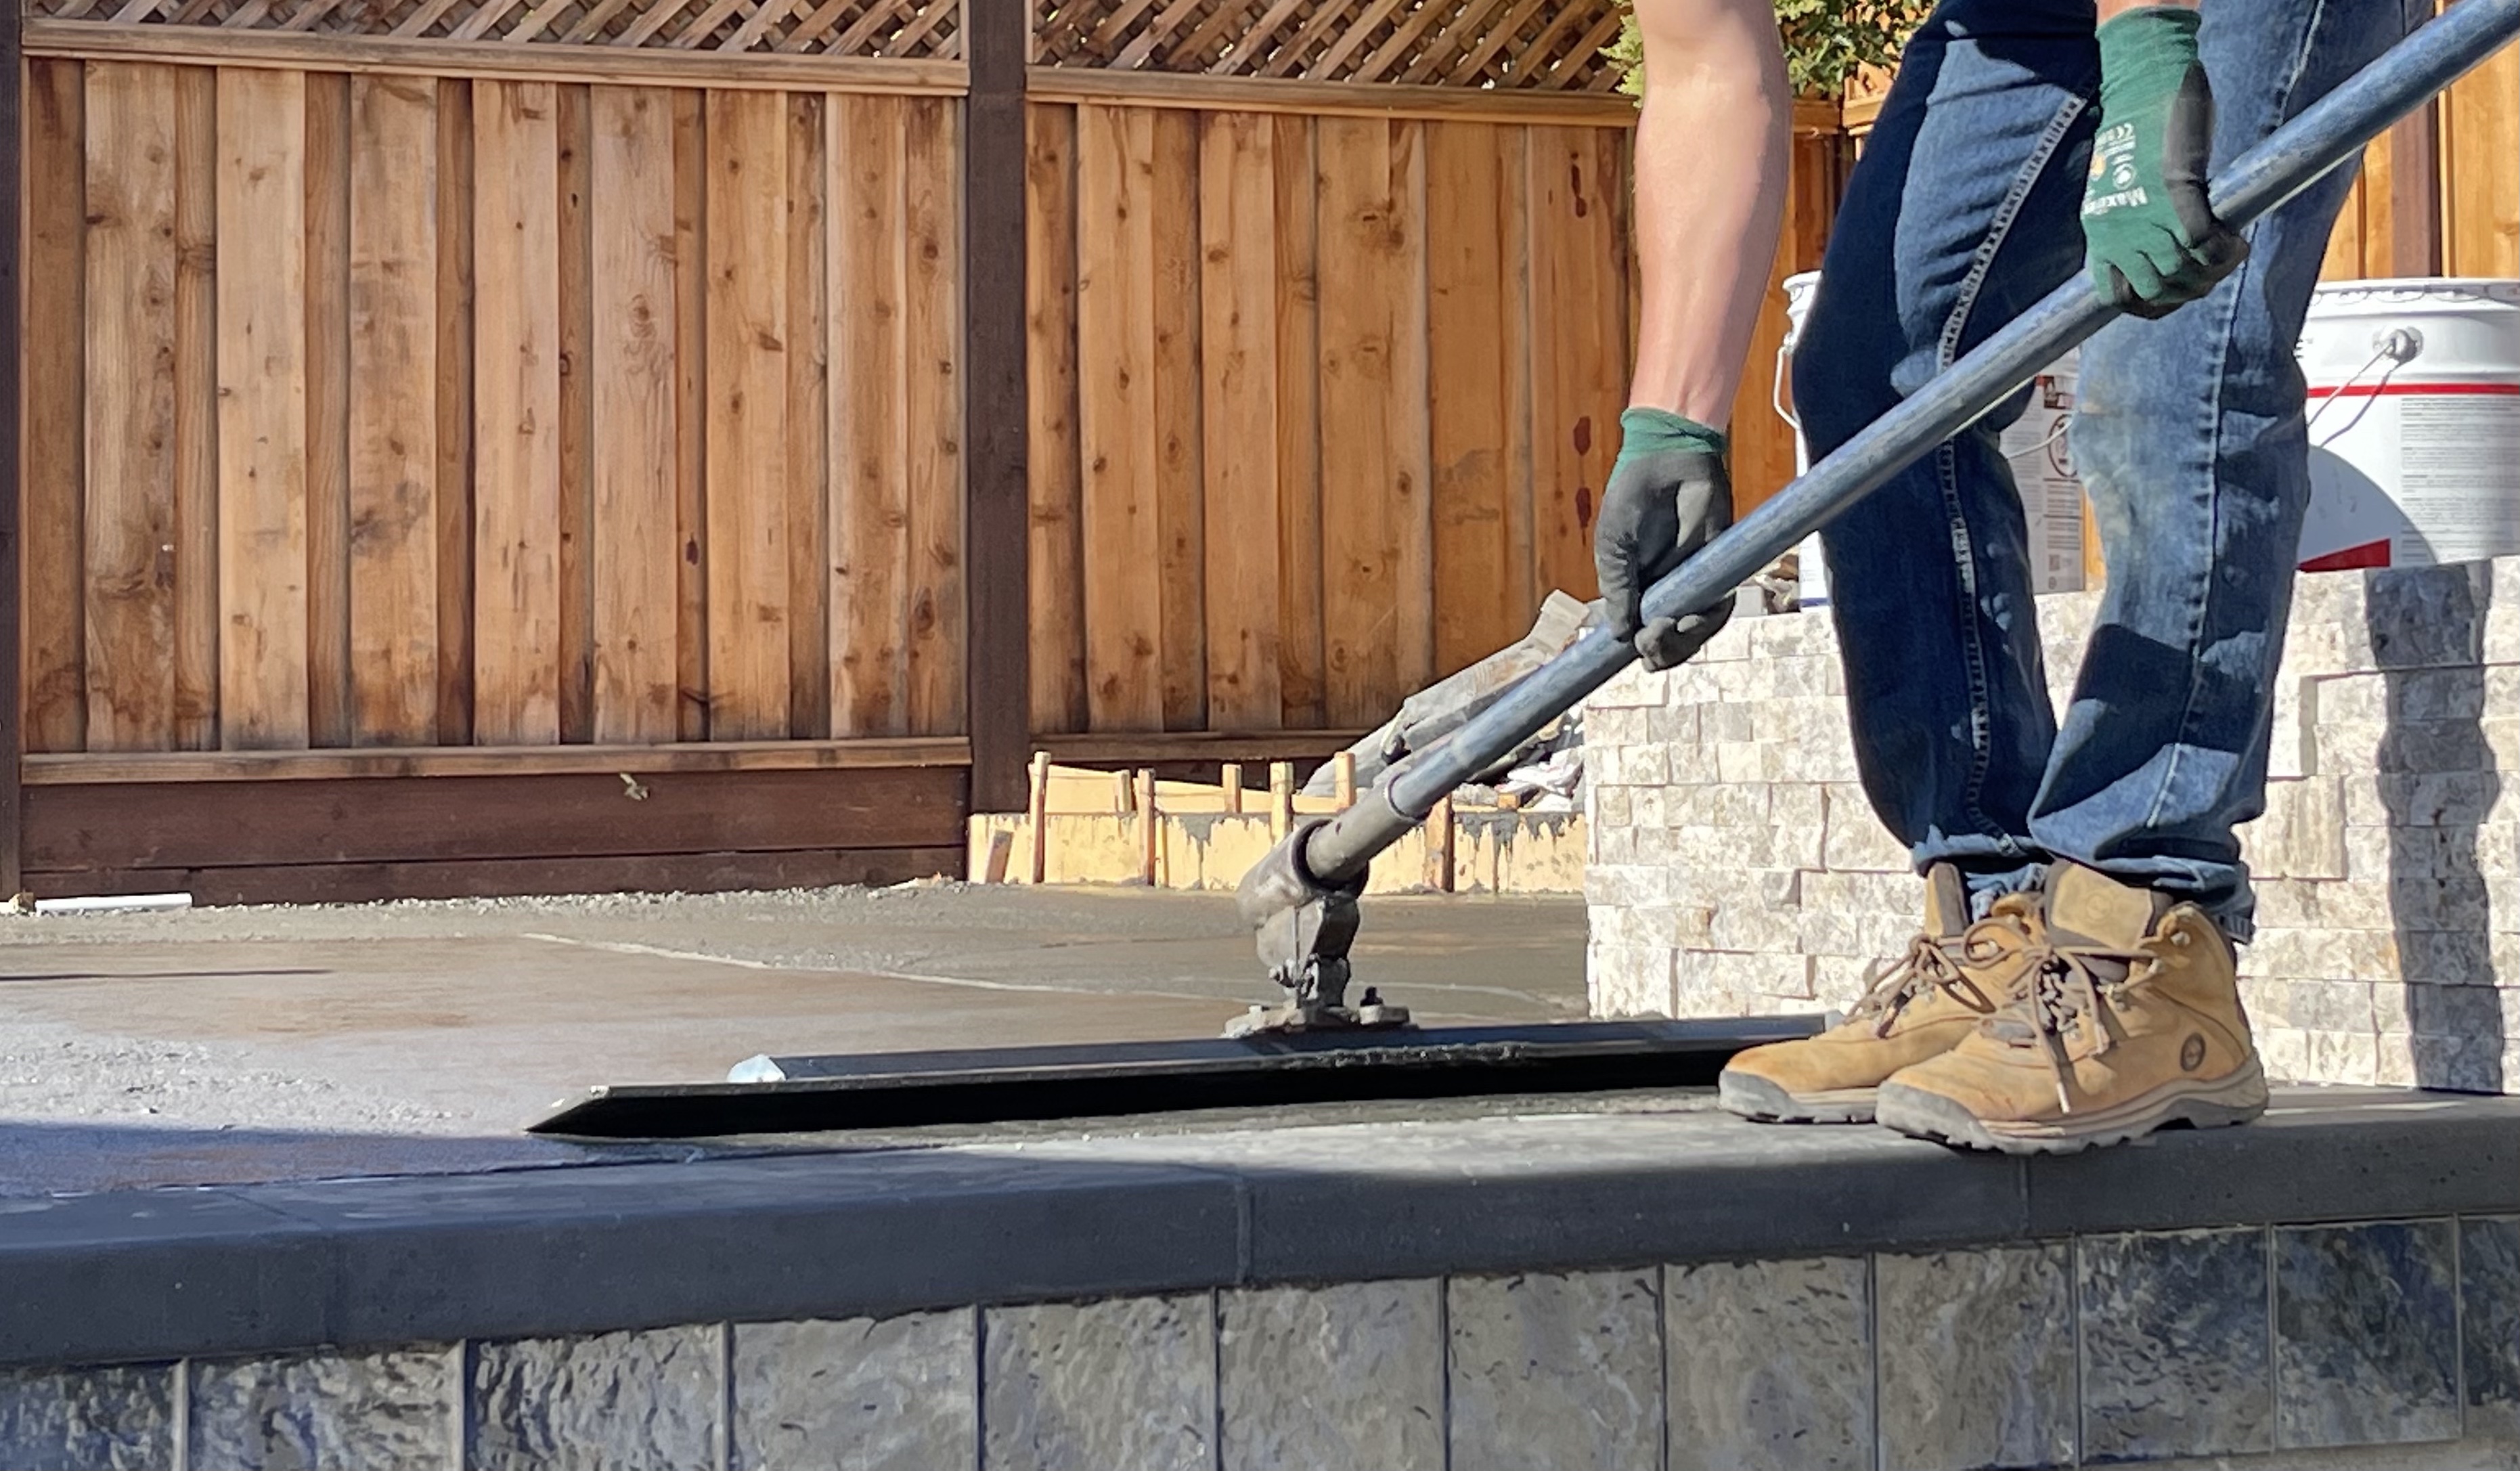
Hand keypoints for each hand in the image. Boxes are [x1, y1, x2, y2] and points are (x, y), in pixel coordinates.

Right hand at [1593, 412, 1734, 671]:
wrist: (1668, 461)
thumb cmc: (1633, 497)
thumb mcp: (1613, 546)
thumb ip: (1617, 588)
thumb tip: (1617, 634)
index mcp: (1636, 589)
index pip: (1639, 634)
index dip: (1641, 651)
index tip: (1634, 656)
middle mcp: (1665, 592)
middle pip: (1670, 643)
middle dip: (1660, 652)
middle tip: (1648, 641)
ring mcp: (1692, 583)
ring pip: (1694, 634)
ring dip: (1680, 643)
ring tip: (1663, 630)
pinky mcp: (1718, 571)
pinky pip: (1719, 610)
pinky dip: (1705, 623)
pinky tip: (1688, 620)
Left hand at [2081, 5, 2246, 318]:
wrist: (2143, 90)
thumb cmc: (2137, 136)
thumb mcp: (2118, 193)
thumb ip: (2130, 226)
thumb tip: (2153, 252)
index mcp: (2100, 234)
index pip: (2117, 297)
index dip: (2150, 307)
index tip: (2176, 297)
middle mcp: (2117, 232)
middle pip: (2157, 291)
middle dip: (2189, 292)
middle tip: (2212, 275)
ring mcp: (2145, 216)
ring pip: (2183, 274)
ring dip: (2212, 275)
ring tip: (2228, 258)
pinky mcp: (2175, 196)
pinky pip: (2204, 243)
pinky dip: (2226, 252)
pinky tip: (2237, 244)